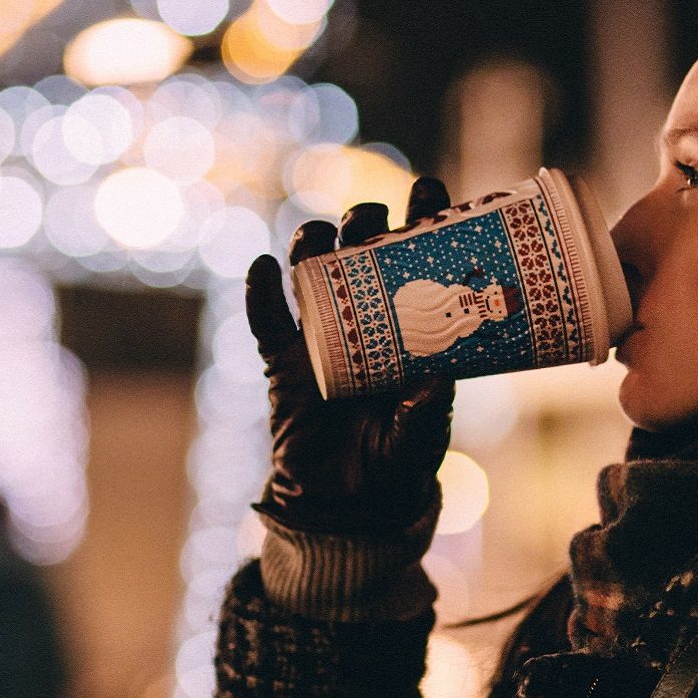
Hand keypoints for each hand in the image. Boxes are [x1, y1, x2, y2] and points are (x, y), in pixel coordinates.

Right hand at [246, 176, 455, 533]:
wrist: (346, 507)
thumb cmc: (395, 464)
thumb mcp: (420, 439)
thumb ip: (426, 412)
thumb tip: (437, 379)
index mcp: (408, 328)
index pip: (417, 262)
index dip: (421, 221)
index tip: (429, 190)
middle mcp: (364, 322)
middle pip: (360, 254)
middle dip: (364, 223)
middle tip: (373, 218)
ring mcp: (320, 338)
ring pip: (311, 274)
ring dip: (312, 245)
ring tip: (318, 235)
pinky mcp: (282, 363)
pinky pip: (266, 322)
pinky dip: (260, 293)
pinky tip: (261, 268)